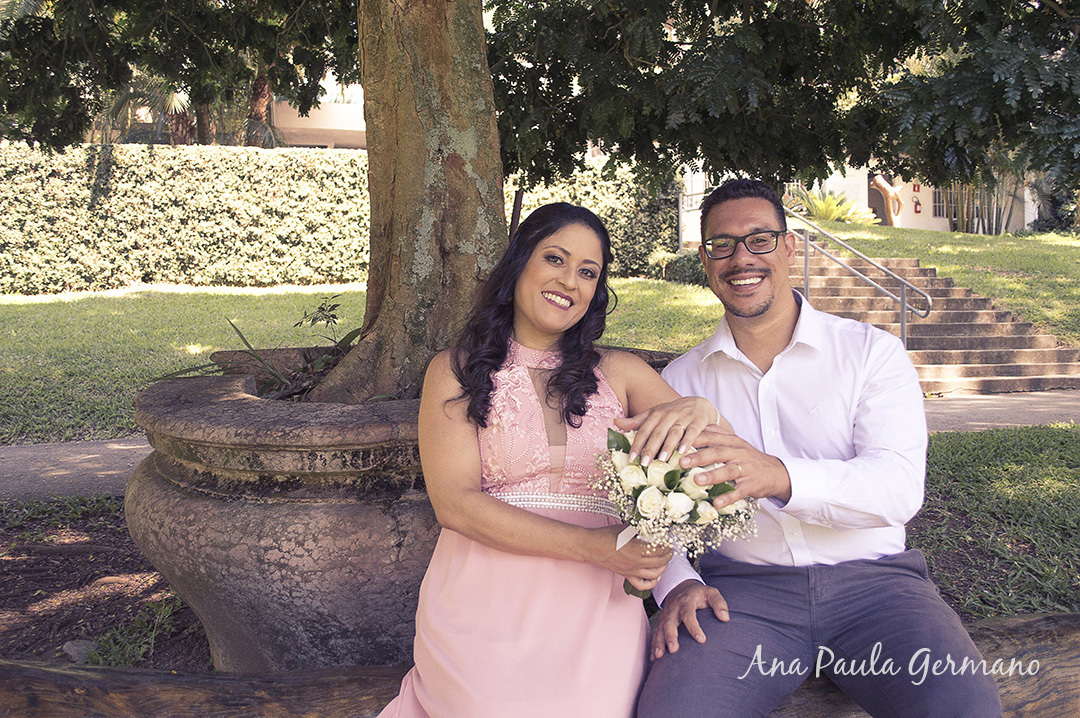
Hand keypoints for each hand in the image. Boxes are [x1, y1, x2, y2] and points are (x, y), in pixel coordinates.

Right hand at [590, 524, 672, 589]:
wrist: (590, 546)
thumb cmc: (605, 535)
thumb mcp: (625, 528)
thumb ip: (639, 530)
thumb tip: (652, 529)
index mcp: (635, 549)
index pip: (658, 550)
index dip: (667, 545)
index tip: (668, 540)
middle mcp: (634, 562)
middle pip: (659, 562)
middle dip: (668, 555)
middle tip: (670, 548)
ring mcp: (631, 571)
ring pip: (654, 574)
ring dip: (663, 567)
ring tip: (665, 559)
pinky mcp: (626, 575)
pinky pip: (642, 584)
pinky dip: (652, 582)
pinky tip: (655, 575)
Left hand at [614, 397, 729, 465]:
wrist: (699, 404)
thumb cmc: (672, 412)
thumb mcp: (654, 414)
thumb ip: (636, 421)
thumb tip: (615, 422)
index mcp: (656, 414)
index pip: (644, 430)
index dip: (637, 444)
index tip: (632, 458)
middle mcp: (668, 415)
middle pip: (658, 433)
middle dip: (650, 448)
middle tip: (644, 463)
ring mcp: (684, 417)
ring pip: (674, 432)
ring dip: (668, 446)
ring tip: (662, 460)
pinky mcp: (698, 421)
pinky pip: (692, 432)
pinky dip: (688, 441)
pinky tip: (683, 452)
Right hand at [651, 579, 728, 660]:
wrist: (681, 586)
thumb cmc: (699, 593)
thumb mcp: (711, 593)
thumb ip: (719, 604)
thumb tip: (725, 618)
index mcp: (686, 601)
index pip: (689, 614)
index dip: (694, 627)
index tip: (701, 640)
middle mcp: (673, 609)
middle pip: (669, 623)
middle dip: (670, 636)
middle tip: (673, 650)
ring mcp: (666, 615)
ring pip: (660, 629)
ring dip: (659, 643)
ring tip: (659, 656)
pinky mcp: (662, 622)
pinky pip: (656, 633)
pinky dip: (654, 645)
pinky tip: (654, 658)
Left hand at [679, 425, 792, 507]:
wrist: (775, 472)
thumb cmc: (748, 458)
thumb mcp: (735, 442)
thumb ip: (716, 435)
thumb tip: (694, 428)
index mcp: (732, 442)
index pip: (711, 437)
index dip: (695, 439)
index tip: (677, 443)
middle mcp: (739, 453)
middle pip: (718, 453)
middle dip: (699, 457)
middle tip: (681, 461)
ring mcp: (746, 469)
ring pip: (728, 471)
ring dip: (712, 476)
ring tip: (696, 480)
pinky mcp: (752, 485)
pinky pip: (739, 491)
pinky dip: (728, 497)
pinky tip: (716, 503)